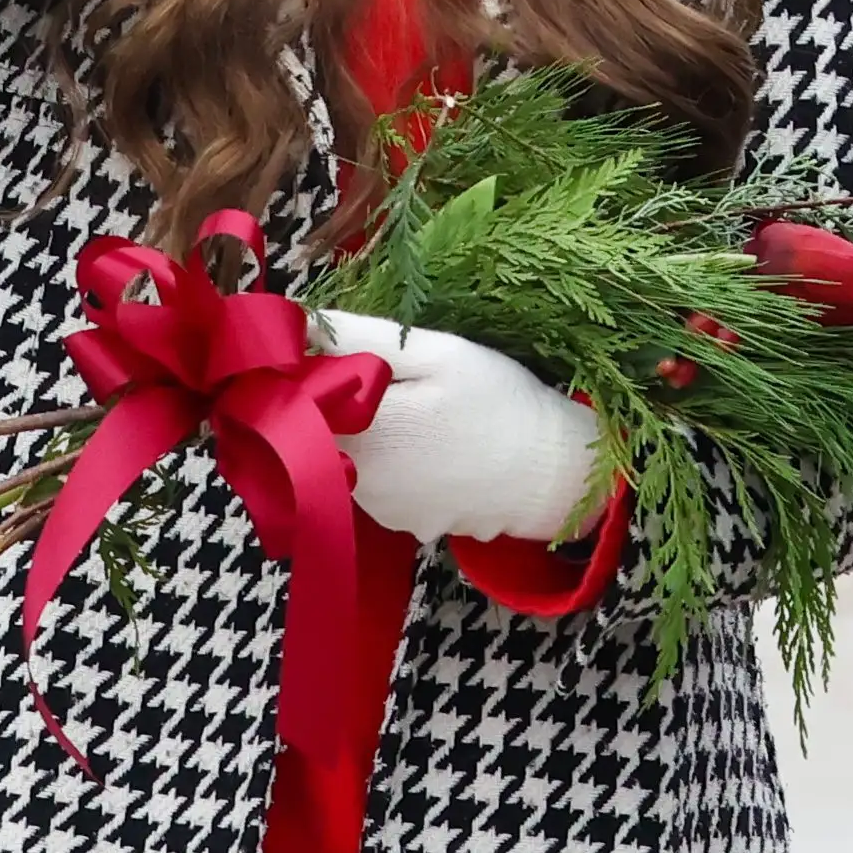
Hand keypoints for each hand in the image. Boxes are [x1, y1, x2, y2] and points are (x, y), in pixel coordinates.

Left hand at [312, 313, 609, 548]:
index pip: (296, 405)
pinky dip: (390, 469)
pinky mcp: (408, 527)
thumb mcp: (438, 353)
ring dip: (363, 440)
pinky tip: (425, 450)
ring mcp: (384, 512)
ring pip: (347, 466)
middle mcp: (362, 483)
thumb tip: (300, 325)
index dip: (304, 379)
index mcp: (364, 432)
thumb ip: (363, 338)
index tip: (326, 358)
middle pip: (318, 438)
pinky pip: (378, 492)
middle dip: (334, 408)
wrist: (556, 473)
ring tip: (411, 415)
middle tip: (382, 381)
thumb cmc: (500, 402)